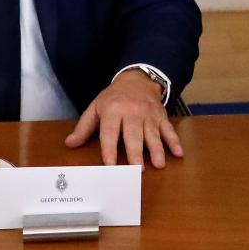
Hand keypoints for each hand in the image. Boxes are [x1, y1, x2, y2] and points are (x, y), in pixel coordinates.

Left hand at [63, 70, 182, 168]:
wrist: (137, 79)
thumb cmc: (114, 98)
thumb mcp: (96, 107)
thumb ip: (84, 127)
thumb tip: (70, 144)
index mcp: (113, 110)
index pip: (110, 132)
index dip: (109, 149)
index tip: (110, 165)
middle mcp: (132, 112)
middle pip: (133, 135)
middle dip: (136, 152)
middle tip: (137, 169)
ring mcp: (149, 115)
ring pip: (153, 134)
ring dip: (157, 149)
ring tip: (159, 164)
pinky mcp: (161, 116)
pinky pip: (169, 129)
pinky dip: (174, 141)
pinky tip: (179, 153)